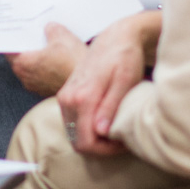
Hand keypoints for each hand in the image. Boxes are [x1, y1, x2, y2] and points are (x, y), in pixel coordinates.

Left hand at [11, 23, 87, 96]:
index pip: (9, 47)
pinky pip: (42, 74)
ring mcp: (36, 86)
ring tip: (49, 44)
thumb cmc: (73, 64)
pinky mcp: (47, 90)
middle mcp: (25, 77)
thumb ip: (51, 28)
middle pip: (20, 57)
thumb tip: (50, 27)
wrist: (89, 87)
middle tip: (35, 33)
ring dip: (38, 57)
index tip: (17, 29)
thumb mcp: (62, 36)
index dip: (14, 36)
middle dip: (28, 45)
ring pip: (32, 66)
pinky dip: (47, 66)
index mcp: (22, 63)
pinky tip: (58, 57)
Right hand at [57, 13, 153, 156]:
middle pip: (78, 142)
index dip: (106, 150)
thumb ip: (110, 106)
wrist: (115, 38)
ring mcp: (64, 97)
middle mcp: (68, 99)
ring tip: (116, 130)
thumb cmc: (124, 57)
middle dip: (100, 148)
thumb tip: (101, 131)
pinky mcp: (66, 95)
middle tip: (122, 139)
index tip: (124, 142)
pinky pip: (73, 122)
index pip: (86, 142)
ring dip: (94, 139)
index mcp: (82, 98)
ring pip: (74, 134)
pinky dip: (88, 128)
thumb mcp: (124, 82)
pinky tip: (106, 121)